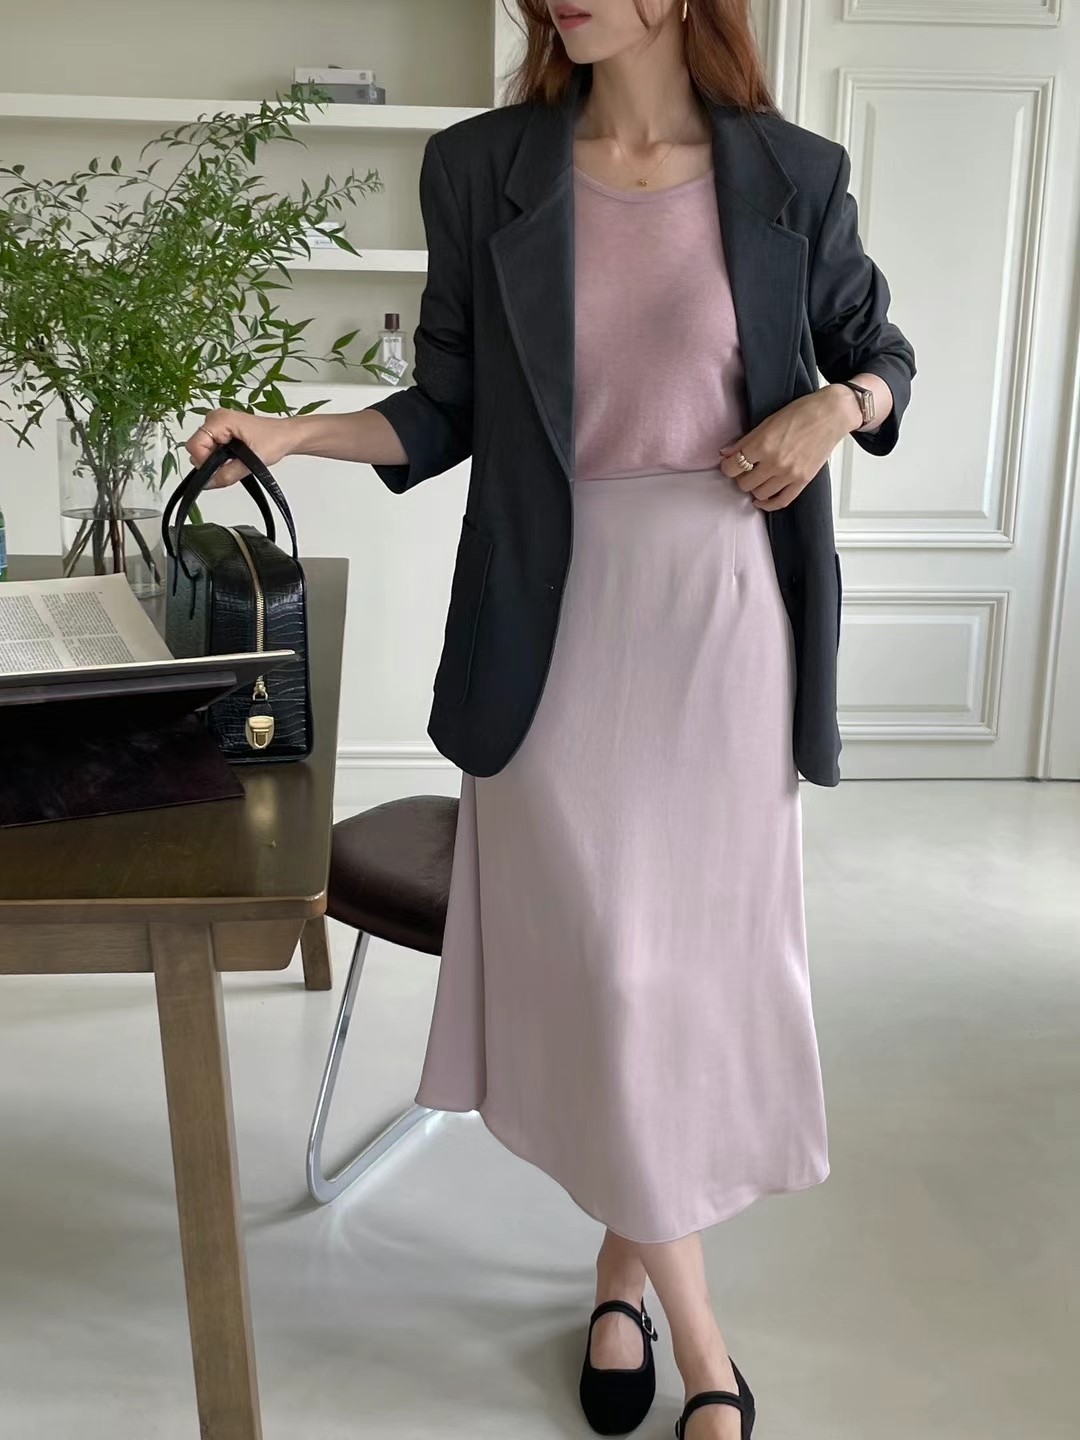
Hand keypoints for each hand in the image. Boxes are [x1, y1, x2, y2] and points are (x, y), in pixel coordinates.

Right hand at [183, 411, 303, 487]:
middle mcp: (214, 418)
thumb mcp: (252, 462)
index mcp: (219, 419)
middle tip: (233, 465)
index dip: (204, 462)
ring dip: (217, 461)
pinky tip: (235, 458)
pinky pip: (211, 449)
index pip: (194, 445)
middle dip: (211, 463)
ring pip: (204, 451)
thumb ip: (227, 474)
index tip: (220, 469)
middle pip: (197, 448)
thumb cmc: (274, 440)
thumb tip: (208, 483)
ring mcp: (217, 425)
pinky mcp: (221, 432)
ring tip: (237, 460)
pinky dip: (221, 458)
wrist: (287, 436)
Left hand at [718, 385, 859, 510]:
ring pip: (759, 494)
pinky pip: (781, 501)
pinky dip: (768, 504)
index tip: (729, 465)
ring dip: (754, 488)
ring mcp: (789, 474)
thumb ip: (745, 441)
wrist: (831, 414)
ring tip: (757, 479)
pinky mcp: (802, 481)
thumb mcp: (767, 422)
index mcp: (762, 444)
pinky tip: (762, 500)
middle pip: (744, 483)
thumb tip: (726, 453)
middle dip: (741, 477)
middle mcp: (774, 462)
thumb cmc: (801, 412)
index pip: (732, 467)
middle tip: (745, 469)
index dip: (727, 467)